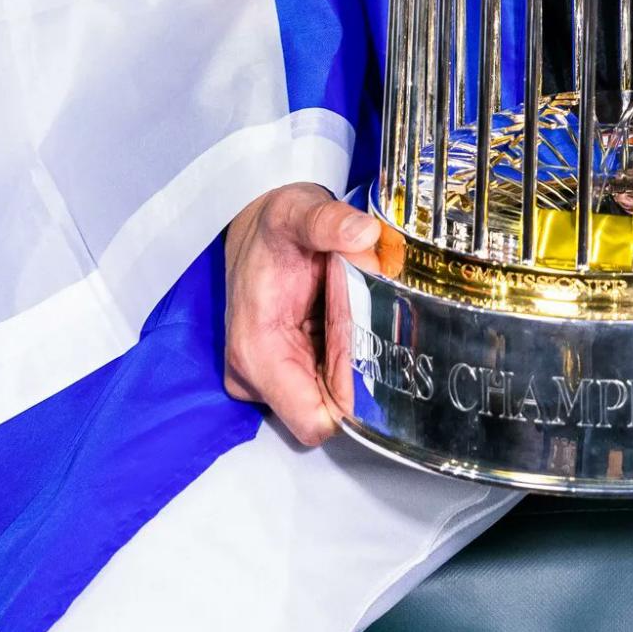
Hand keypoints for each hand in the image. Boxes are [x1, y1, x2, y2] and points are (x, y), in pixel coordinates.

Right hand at [223, 181, 379, 445]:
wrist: (256, 223)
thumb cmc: (275, 224)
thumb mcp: (298, 211)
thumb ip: (328, 221)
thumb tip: (364, 233)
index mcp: (257, 351)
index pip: (314, 421)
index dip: (355, 398)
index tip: (376, 349)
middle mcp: (257, 375)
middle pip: (329, 407)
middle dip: (359, 369)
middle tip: (370, 315)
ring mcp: (269, 375)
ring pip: (331, 393)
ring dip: (353, 359)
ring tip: (356, 309)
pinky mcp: (282, 367)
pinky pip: (326, 378)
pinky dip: (344, 352)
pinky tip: (346, 315)